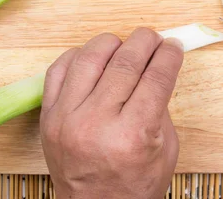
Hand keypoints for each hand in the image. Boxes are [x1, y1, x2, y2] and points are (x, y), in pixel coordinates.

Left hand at [39, 28, 183, 198]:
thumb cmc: (134, 186)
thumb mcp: (165, 149)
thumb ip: (160, 104)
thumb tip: (156, 64)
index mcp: (132, 136)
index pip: (156, 77)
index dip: (169, 55)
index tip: (174, 45)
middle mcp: (96, 124)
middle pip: (126, 62)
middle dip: (146, 42)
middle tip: (154, 39)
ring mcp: (67, 119)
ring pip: (90, 57)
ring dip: (113, 43)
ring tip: (125, 47)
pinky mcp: (48, 117)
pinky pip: (58, 69)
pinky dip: (79, 56)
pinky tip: (95, 58)